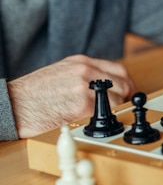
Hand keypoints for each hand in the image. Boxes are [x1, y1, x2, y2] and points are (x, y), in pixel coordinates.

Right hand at [7, 55, 134, 137]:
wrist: (12, 104)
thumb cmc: (33, 93)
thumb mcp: (62, 73)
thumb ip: (84, 75)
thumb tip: (105, 86)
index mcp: (82, 63)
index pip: (120, 70)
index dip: (128, 84)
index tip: (128, 94)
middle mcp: (85, 72)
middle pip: (123, 85)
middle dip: (125, 99)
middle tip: (120, 109)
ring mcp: (85, 88)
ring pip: (117, 100)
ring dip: (115, 111)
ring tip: (104, 117)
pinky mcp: (82, 106)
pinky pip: (105, 113)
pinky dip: (104, 120)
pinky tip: (95, 122)